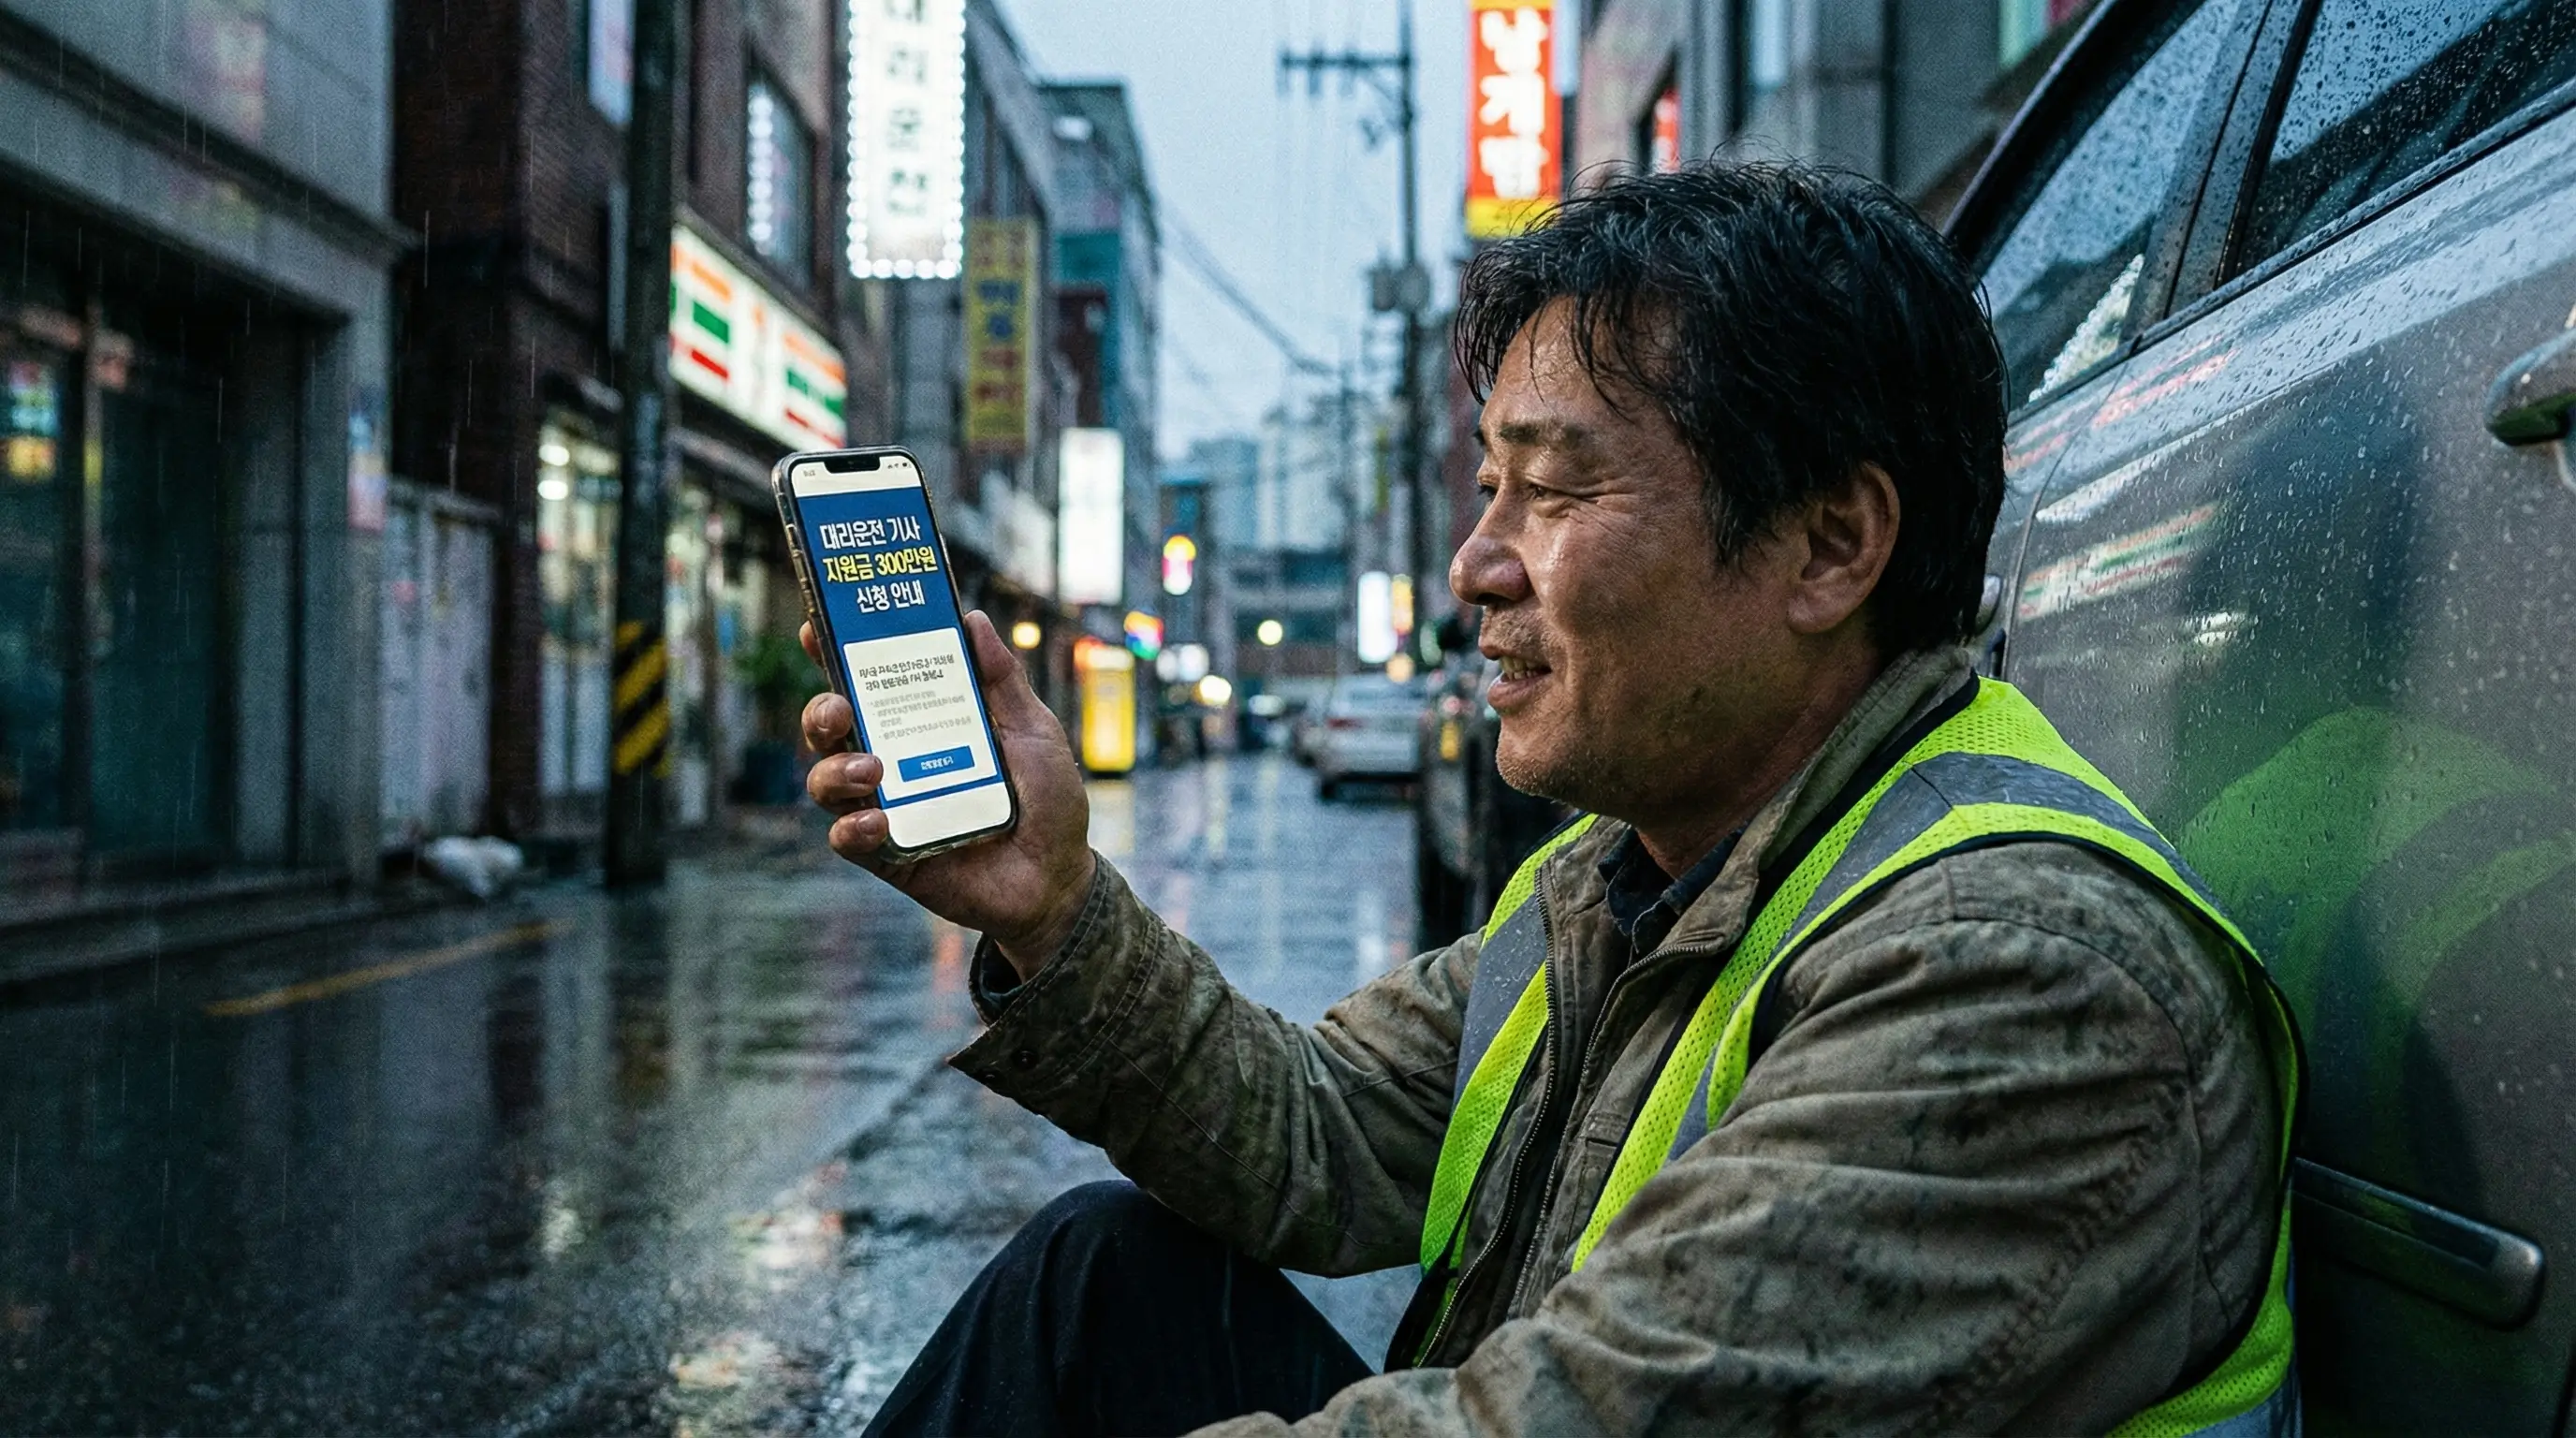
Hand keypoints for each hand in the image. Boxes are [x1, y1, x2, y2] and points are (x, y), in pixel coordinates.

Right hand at [801, 611, 1094, 980]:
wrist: (1059, 877)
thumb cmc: (1048, 801)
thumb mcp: (1033, 731)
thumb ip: (1002, 680)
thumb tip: (971, 620)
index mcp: (924, 724)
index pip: (869, 684)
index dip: (834, 656)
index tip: (813, 631)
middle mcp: (896, 762)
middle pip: (832, 729)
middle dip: (821, 712)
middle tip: (839, 708)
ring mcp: (888, 808)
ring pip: (827, 781)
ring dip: (834, 769)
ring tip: (870, 769)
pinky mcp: (889, 855)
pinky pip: (848, 838)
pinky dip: (852, 826)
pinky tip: (878, 820)